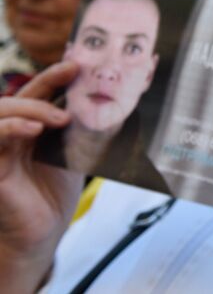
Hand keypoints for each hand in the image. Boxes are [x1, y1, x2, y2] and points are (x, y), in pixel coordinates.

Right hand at [0, 61, 83, 293]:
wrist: (42, 232)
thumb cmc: (55, 193)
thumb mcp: (77, 152)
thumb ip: (86, 127)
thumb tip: (118, 97)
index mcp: (29, 127)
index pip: (36, 93)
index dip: (53, 75)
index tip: (76, 63)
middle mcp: (11, 135)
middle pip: (18, 97)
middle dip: (45, 81)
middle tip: (71, 74)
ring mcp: (0, 150)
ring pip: (1, 112)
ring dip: (31, 107)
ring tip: (59, 117)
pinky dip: (10, 128)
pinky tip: (33, 129)